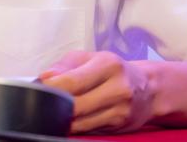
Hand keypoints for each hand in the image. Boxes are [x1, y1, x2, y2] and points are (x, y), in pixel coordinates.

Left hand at [39, 50, 153, 133]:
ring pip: (81, 122)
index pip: (73, 81)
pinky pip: (89, 130)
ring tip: (57, 110)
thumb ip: (64, 65)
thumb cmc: (113, 70)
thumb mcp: (90, 58)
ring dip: (64, 119)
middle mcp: (118, 88)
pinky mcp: (119, 127)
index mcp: (108, 65)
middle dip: (56, 106)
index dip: (52, 88)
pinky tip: (73, 118)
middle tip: (45, 102)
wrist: (148, 88)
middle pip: (76, 105)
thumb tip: (44, 77)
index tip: (39, 89)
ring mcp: (120, 110)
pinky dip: (77, 126)